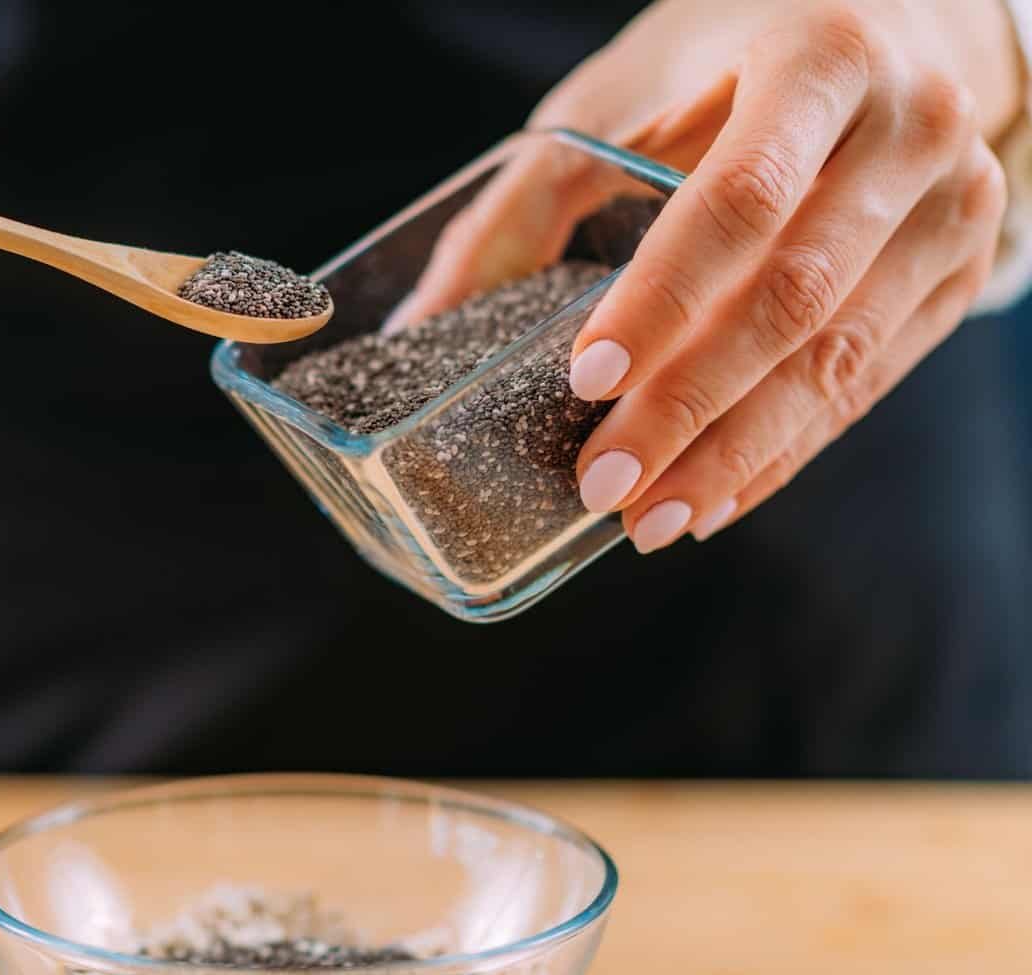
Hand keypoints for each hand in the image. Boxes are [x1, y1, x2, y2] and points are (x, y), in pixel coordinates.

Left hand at [395, 0, 1019, 549]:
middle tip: (605, 483)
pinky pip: (868, 382)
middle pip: (796, 295)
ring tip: (649, 519)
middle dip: (690, 405)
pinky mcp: (959, 272)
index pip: (742, 199)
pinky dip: (785, 451)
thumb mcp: (625, 93)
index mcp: (821, 60)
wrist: (897, 26)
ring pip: (840, 357)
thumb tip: (421, 323)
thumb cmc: (730, 59)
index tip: (588, 380)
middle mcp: (910, 131)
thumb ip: (527, 199)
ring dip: (736, 453)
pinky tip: (714, 498)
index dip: (663, 300)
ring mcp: (953, 206)